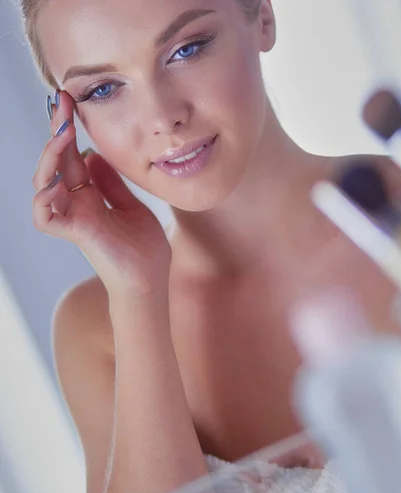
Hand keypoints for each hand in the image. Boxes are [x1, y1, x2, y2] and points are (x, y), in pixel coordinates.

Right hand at [33, 90, 171, 298]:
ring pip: (44, 183)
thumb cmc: (144, 248)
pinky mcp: (75, 234)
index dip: (69, 131)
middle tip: (62, 102)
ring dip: (50, 157)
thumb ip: (112, 183)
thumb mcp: (132, 206)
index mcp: (91, 195)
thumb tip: (94, 154)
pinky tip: (56, 181)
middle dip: (57, 131)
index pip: (73, 157)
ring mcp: (74, 218)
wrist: (152, 279)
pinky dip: (44, 198)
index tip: (70, 101)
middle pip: (57, 163)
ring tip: (62, 134)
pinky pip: (44, 216)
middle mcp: (78, 204)